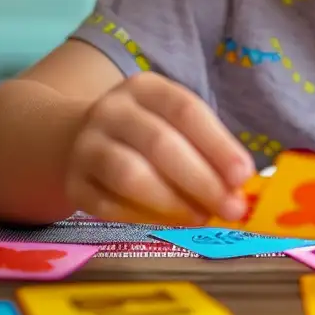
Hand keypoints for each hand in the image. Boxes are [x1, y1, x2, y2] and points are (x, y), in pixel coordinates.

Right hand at [62, 72, 254, 226]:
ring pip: (130, 176)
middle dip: (201, 179)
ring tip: (201, 217)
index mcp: (145, 88)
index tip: (244, 175)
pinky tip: (169, 225)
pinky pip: (108, 206)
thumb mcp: (169, 121)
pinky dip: (143, 218)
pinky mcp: (73, 185)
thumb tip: (238, 185)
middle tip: (231, 206)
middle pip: (160, 144)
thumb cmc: (142, 131)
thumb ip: (203, 147)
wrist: (71, 139)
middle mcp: (112, 112)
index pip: (186, 111)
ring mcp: (87, 148)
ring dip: (172, 202)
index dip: (217, 144)